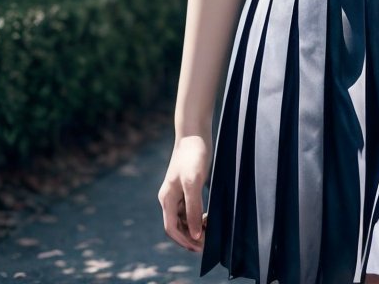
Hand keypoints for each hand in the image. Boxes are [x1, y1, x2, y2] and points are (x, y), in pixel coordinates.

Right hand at [159, 133, 211, 252]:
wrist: (195, 132)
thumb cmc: (193, 155)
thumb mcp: (194, 182)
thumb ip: (193, 208)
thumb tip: (194, 234)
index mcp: (167, 199)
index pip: (172, 229)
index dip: (185, 241)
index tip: (201, 246)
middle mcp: (169, 198)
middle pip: (177, 226)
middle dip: (191, 237)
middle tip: (209, 242)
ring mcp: (178, 193)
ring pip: (184, 219)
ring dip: (195, 228)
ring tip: (211, 231)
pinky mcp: (187, 187)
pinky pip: (190, 209)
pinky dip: (198, 217)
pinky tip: (210, 218)